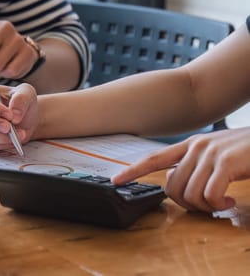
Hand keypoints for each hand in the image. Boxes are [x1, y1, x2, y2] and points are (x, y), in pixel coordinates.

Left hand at [112, 127, 249, 211]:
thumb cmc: (248, 151)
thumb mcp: (217, 155)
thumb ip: (195, 166)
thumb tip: (177, 183)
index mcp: (191, 145)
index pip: (154, 158)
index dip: (133, 170)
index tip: (115, 181)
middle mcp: (197, 147)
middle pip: (172, 187)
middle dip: (186, 204)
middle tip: (206, 206)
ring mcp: (211, 154)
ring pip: (190, 194)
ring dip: (205, 207)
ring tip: (221, 203)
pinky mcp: (227, 164)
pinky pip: (209, 196)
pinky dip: (218, 205)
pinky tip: (228, 200)